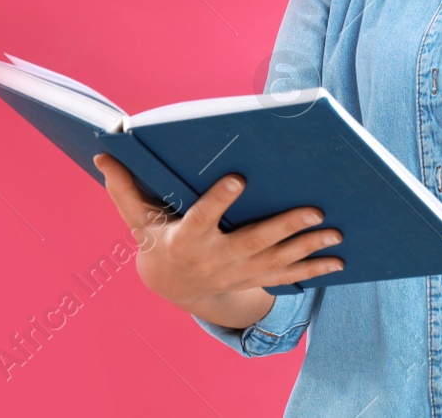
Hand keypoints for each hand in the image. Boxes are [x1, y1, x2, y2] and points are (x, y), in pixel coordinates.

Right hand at [93, 152, 344, 315]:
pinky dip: (315, 269)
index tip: (237, 177)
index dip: (218, 200)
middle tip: (315, 210)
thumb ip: (124, 188)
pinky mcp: (254, 279)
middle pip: (253, 242)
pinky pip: (287, 276)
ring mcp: (237, 273)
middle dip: (285, 228)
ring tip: (337, 233)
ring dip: (309, 249)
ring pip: (277, 261)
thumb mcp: (138, 218)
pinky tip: (340, 261)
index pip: (202, 217)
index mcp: (186, 239)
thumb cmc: (157, 239)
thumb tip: (101, 156)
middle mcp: (215, 259)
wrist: (173, 286)